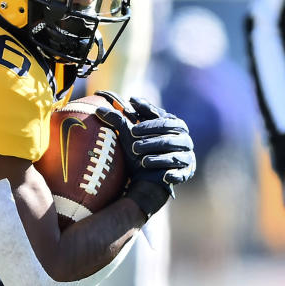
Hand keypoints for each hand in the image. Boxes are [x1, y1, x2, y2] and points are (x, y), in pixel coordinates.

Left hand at [95, 100, 195, 220]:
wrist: (147, 177)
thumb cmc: (139, 151)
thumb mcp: (128, 135)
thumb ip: (117, 119)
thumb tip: (98, 108)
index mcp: (174, 125)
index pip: (163, 121)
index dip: (148, 125)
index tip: (132, 130)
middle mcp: (184, 140)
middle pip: (168, 138)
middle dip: (151, 142)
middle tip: (135, 146)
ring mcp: (187, 156)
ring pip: (174, 155)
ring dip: (159, 158)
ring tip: (143, 161)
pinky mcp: (186, 173)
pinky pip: (181, 173)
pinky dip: (172, 174)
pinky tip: (163, 176)